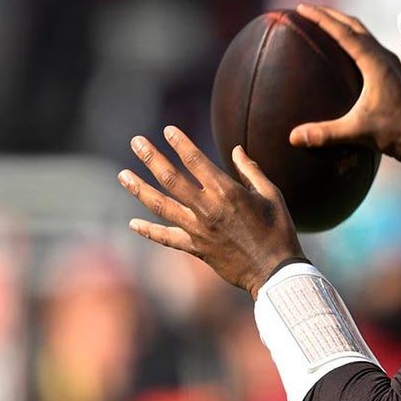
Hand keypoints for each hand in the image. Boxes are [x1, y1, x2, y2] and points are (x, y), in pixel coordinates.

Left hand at [117, 125, 300, 298]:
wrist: (275, 270)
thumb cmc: (278, 230)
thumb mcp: (271, 194)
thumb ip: (251, 171)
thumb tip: (237, 150)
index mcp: (227, 192)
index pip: (196, 161)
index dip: (180, 143)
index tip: (168, 130)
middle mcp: (208, 209)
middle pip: (171, 179)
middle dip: (152, 158)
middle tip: (137, 142)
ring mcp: (198, 230)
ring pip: (161, 206)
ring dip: (140, 189)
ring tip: (123, 175)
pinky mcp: (196, 248)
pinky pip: (167, 238)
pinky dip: (149, 231)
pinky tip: (132, 223)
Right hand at [289, 4, 400, 211]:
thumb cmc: (393, 133)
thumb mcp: (356, 132)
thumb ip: (324, 134)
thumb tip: (292, 137)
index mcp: (375, 63)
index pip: (344, 32)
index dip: (321, 18)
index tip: (302, 7)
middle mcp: (384, 57)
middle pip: (354, 25)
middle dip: (329, 14)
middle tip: (306, 8)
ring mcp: (390, 62)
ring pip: (363, 32)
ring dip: (342, 22)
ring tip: (322, 20)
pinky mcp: (392, 70)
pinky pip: (369, 44)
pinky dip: (352, 36)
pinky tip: (343, 45)